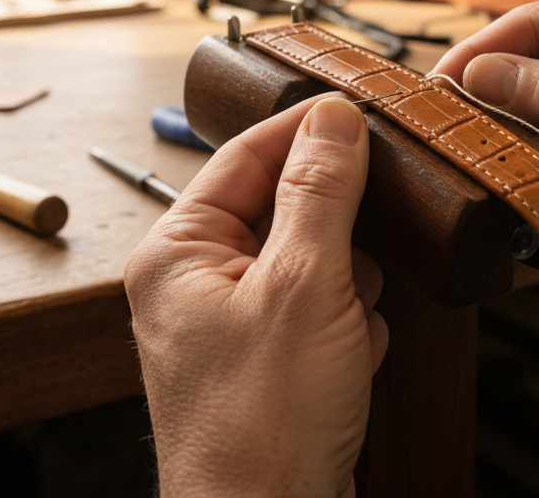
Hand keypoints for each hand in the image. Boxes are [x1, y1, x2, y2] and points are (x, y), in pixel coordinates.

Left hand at [124, 96, 387, 497]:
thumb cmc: (262, 426)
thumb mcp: (303, 287)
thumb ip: (320, 194)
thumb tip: (333, 120)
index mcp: (178, 253)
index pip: (244, 156)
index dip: (305, 132)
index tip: (360, 113)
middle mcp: (196, 282)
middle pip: (286, 209)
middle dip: (335, 240)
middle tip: (351, 267)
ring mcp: (233, 323)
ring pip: (315, 261)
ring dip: (346, 290)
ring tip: (341, 334)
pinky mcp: (269, 358)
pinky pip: (322, 309)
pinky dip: (347, 328)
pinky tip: (345, 362)